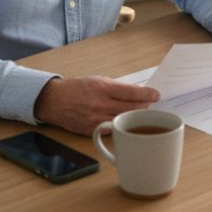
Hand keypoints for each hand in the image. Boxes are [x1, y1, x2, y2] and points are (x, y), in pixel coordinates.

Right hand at [34, 76, 160, 135]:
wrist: (55, 101)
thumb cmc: (77, 89)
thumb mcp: (97, 80)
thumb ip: (117, 87)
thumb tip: (137, 93)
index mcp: (102, 88)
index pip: (132, 92)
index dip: (147, 94)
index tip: (156, 95)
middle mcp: (100, 104)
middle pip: (132, 108)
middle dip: (144, 106)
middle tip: (150, 104)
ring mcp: (97, 119)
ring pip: (125, 120)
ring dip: (135, 116)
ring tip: (140, 112)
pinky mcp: (93, 131)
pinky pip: (114, 130)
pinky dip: (122, 125)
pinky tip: (126, 122)